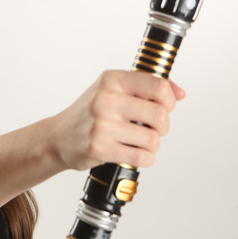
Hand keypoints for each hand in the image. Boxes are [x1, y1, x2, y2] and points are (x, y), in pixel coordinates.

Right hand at [50, 70, 184, 170]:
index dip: (169, 100)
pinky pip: (142, 157)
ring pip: (153, 139)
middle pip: (160, 116)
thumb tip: (179, 93)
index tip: (165, 107)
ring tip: (138, 142)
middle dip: (162, 127)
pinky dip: (144, 158)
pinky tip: (133, 153)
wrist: (58, 137)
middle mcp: (105, 100)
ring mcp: (102, 125)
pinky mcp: (100, 148)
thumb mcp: (112, 89)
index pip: (158, 86)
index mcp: (111, 80)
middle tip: (152, 128)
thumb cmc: (89, 113)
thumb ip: (145, 87)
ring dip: (151, 145)